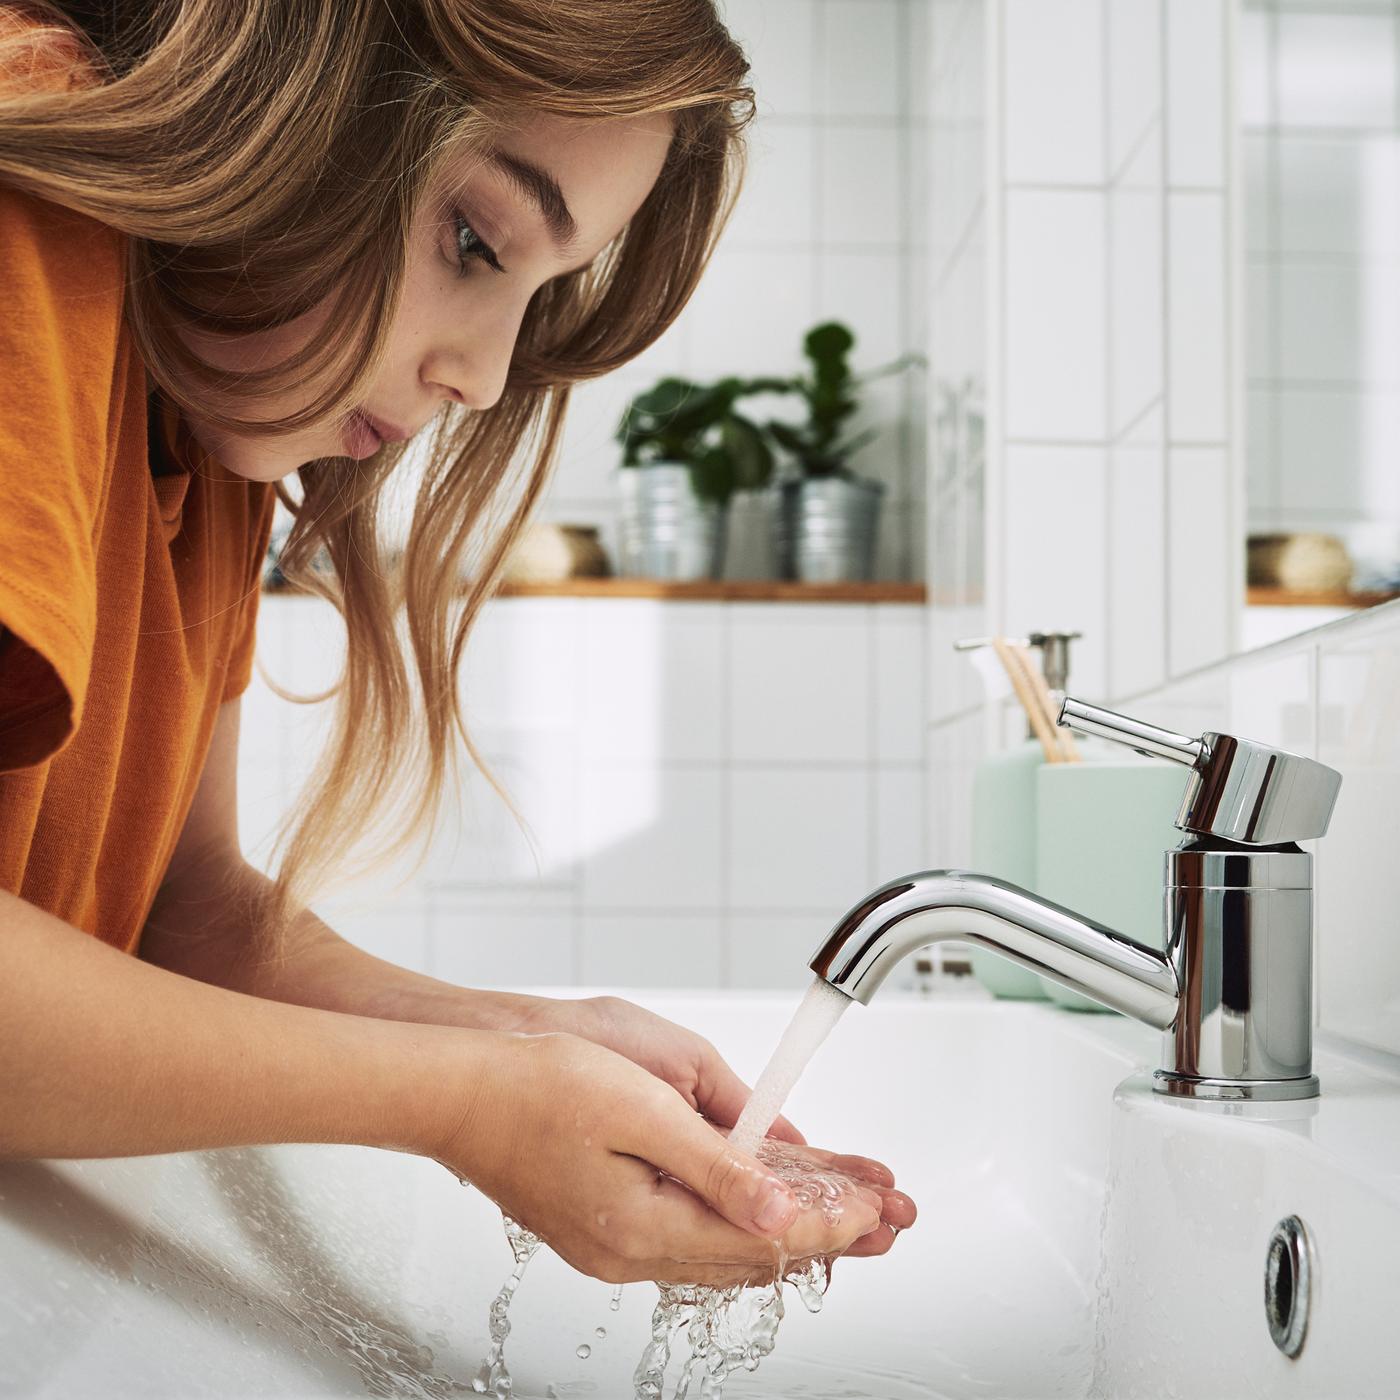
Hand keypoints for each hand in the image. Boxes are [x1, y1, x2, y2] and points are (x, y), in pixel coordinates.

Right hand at [432, 1027, 883, 1287]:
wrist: (457, 1090)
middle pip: (752, 1257)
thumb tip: (782, 1211)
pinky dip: (739, 1223)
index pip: (765, 1237)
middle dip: (825, 1233)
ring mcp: (611, 1245)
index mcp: (643, 1226)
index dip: (832, 1219)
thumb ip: (718, 1166)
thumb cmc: (536, 1085)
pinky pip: (690, 1238)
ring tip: (843, 1216)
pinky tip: (760, 1208)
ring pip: (723, 1252)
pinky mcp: (600, 1226)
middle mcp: (629, 1253)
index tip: (879, 1202)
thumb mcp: (641, 1110)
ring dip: (787, 1230)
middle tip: (883, 1218)